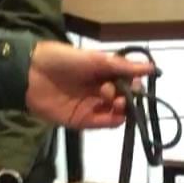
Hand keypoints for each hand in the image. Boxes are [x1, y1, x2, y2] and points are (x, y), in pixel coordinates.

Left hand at [26, 42, 152, 128]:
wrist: (31, 75)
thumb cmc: (62, 61)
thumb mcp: (95, 59)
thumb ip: (122, 66)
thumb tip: (152, 67)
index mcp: (102, 72)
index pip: (127, 80)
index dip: (134, 83)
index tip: (136, 83)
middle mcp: (98, 89)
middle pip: (123, 97)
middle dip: (127, 95)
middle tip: (120, 92)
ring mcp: (90, 106)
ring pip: (116, 112)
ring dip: (121, 108)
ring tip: (116, 101)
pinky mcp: (81, 120)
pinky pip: (102, 123)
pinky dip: (113, 120)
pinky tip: (117, 115)